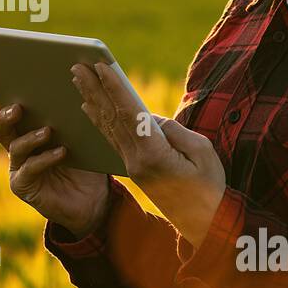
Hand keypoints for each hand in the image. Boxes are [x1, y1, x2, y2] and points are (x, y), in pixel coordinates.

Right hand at [0, 77, 111, 238]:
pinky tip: (60, 152)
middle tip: (18, 107)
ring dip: (31, 137)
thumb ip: (69, 116)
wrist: (93, 198)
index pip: (4, 109)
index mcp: (26, 129)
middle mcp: (17, 146)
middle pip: (2, 127)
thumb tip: (76, 83)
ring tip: (48, 131)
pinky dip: (45, 158)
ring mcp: (18, 166)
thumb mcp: (79, 135)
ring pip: (14, 146)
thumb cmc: (86, 160)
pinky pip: (29, 168)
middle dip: (6, 115)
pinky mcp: (22, 185)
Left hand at [70, 62, 226, 248]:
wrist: (205, 223)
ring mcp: (131, 166)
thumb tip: (150, 118)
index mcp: (154, 155)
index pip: (129, 114)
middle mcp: (136, 160)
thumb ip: (174, 130)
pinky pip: (111, 139)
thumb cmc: (210, 185)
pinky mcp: (133, 168)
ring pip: (107, 127)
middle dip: (94, 89)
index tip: (101, 66)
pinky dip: (99, 119)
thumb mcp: (202, 152)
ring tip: (77, 78)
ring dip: (92, 100)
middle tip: (77, 65)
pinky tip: (88, 107)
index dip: (114, 88)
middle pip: (111, 118)